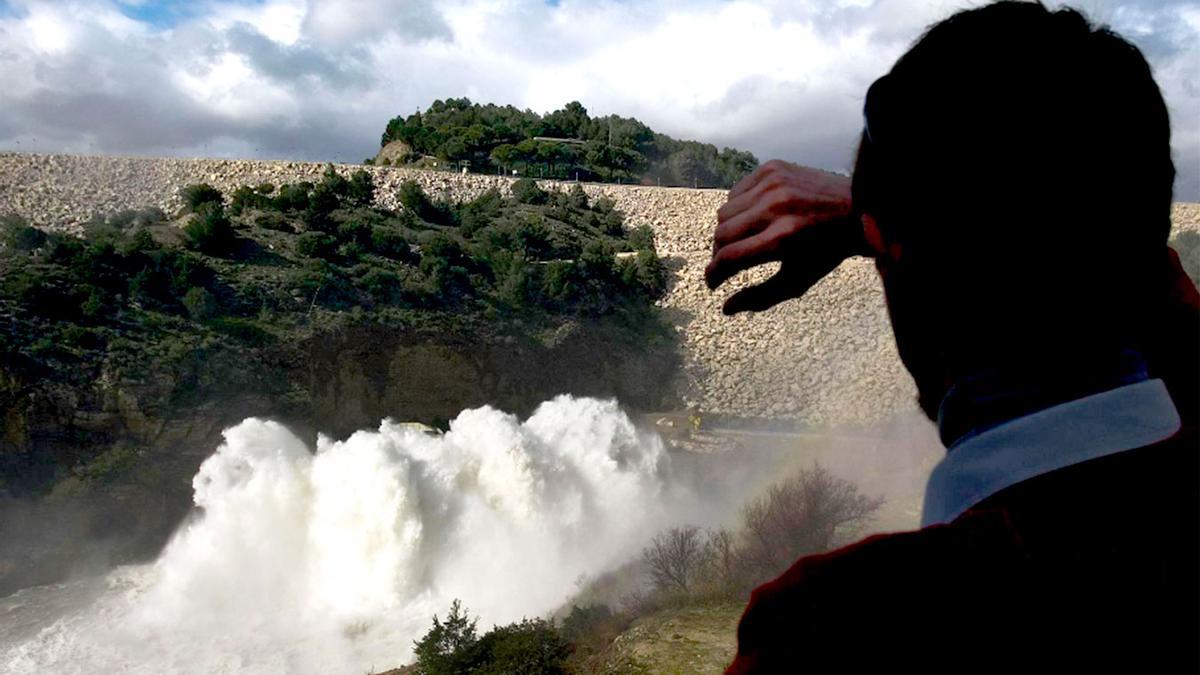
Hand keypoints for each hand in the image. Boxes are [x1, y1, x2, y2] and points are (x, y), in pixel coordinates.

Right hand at [705, 160, 868, 314]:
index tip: (713, 283)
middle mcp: (775, 207)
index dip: (714, 274)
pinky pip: (736, 192)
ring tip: (742, 241)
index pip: (730, 257)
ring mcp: (772, 183)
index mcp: (782, 238)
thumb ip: (760, 298)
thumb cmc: (826, 252)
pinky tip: (754, 217)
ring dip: (727, 231)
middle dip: (718, 254)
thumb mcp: (797, 281)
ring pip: (724, 212)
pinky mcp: (772, 168)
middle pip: (721, 234)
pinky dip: (739, 208)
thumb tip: (725, 309)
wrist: (856, 208)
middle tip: (726, 264)